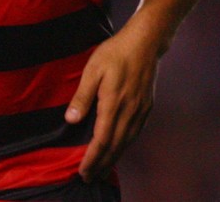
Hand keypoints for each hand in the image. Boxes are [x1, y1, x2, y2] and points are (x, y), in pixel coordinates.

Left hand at [64, 24, 159, 181]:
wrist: (145, 42)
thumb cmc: (115, 53)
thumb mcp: (93, 70)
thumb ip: (83, 96)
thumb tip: (72, 120)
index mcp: (114, 103)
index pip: (102, 140)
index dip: (92, 158)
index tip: (82, 171)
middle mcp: (130, 111)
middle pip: (115, 146)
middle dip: (102, 164)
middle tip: (90, 178)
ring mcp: (141, 110)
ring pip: (127, 142)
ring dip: (114, 158)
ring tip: (103, 169)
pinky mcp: (147, 106)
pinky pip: (135, 133)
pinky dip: (125, 145)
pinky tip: (120, 148)